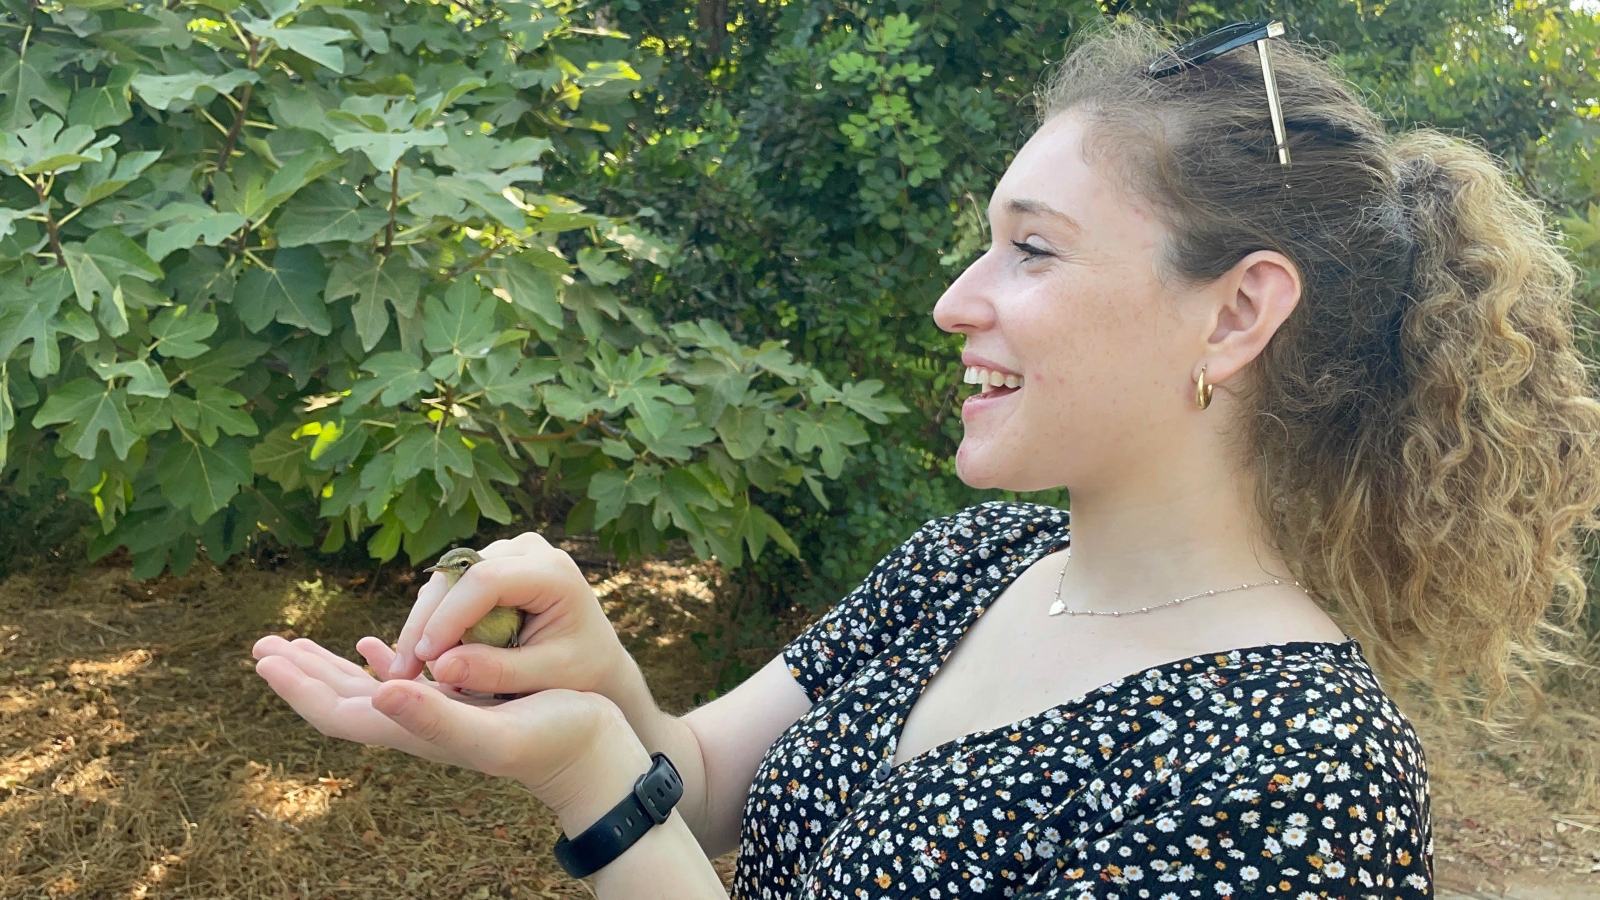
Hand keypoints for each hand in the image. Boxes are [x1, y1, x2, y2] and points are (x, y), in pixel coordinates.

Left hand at [252, 634, 649, 825]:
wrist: (595, 756)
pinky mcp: (464, 699)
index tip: (263, 657)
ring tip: (297, 644)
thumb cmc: (553, 741)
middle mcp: (419, 724)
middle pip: (343, 702)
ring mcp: (439, 714)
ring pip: (369, 688)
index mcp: (416, 730)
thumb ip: (436, 715)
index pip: (339, 713)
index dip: (298, 687)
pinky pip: (408, 677)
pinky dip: (381, 659)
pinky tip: (372, 645)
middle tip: (263, 644)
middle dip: (302, 672)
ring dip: (331, 666)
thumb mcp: (494, 730)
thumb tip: (380, 692)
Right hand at [386, 532, 632, 698]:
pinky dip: (432, 619)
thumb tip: (441, 668)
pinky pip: (448, 587)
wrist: (595, 657)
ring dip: (423, 621)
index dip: (450, 617)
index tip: (425, 658)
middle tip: (402, 672)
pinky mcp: (489, 565)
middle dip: (426, 622)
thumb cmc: (581, 669)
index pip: (487, 580)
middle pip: (458, 575)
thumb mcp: (549, 676)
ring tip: (407, 669)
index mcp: (553, 572)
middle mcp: (528, 550)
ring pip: (446, 579)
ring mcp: (506, 553)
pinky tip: (423, 654)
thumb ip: (499, 671)